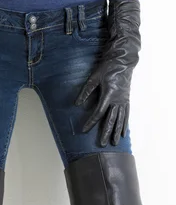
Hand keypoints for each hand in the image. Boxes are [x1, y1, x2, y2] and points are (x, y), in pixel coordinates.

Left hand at [74, 0, 140, 146]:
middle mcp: (117, 99)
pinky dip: (125, 125)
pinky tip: (124, 133)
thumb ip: (86, 90)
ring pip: (120, 119)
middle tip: (102, 144)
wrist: (123, 60)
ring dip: (116, 131)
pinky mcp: (127, 99)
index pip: (98, 112)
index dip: (90, 122)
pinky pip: (126, 115)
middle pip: (111, 119)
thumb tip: (77, 103)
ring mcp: (124, 100)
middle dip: (106, 132)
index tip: (84, 130)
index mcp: (108, 93)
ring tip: (114, 143)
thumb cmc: (107, 67)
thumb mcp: (94, 77)